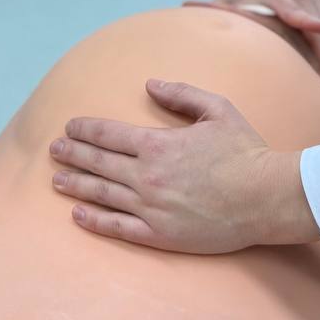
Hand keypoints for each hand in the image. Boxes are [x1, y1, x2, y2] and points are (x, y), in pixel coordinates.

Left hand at [49, 80, 319, 252]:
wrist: (267, 197)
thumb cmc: (245, 151)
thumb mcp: (216, 109)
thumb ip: (180, 94)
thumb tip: (149, 84)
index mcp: (157, 144)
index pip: (108, 133)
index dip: (85, 128)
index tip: (70, 126)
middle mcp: (147, 176)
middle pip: (98, 163)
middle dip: (72, 154)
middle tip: (53, 150)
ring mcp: (151, 208)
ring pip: (102, 195)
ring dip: (76, 185)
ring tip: (57, 180)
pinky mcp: (160, 235)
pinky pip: (118, 228)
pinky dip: (94, 221)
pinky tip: (78, 215)